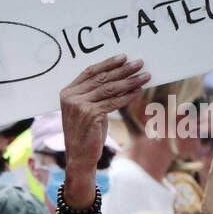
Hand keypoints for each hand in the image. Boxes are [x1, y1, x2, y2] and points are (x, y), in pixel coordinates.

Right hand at [59, 55, 149, 174]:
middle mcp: (71, 97)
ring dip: (130, 81)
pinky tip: (138, 91)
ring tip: (144, 76)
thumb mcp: (87, 110)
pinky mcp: (90, 115)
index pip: (90, 72)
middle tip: (139, 63)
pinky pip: (113, 102)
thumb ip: (95, 94)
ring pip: (110, 89)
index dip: (108, 63)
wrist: (79, 156)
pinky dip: (128, 96)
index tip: (123, 57)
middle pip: (102, 78)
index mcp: (68, 92)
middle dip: (123, 70)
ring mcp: (79, 105)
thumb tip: (118, 79)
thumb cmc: (86, 133)